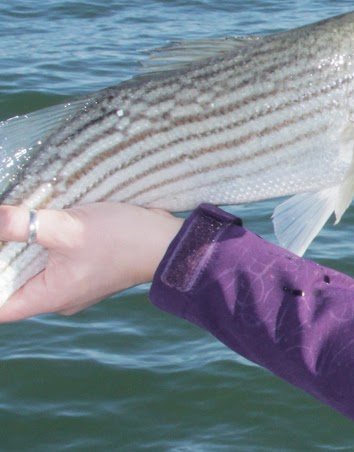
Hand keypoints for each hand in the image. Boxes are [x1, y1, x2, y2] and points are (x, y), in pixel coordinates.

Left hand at [0, 203, 182, 320]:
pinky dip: (46, 243)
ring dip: (25, 246)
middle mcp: (59, 297)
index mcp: (50, 297)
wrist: (171, 242)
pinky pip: (56, 261)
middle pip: (13, 284)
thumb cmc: (124, 240)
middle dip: (5, 255)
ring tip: (23, 220)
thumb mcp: (68, 227)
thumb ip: (22, 223)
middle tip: (6, 227)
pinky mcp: (88, 270)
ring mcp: (75, 285)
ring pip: (35, 270)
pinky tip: (47, 221)